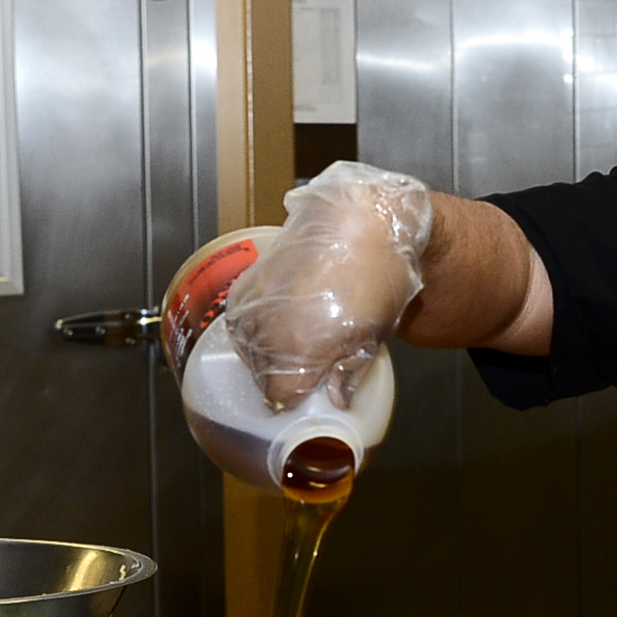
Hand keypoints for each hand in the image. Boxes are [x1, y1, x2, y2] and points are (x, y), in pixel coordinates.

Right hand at [222, 162, 433, 409]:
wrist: (364, 218)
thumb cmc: (377, 271)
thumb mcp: (372, 335)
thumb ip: (348, 373)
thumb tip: (337, 398)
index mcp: (298, 350)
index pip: (280, 397)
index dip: (297, 398)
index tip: (309, 394)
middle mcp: (267, 330)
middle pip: (262, 377)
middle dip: (284, 378)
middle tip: (310, 367)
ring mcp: (253, 304)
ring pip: (248, 350)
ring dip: (267, 354)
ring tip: (298, 341)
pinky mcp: (247, 282)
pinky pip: (239, 321)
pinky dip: (255, 328)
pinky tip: (279, 322)